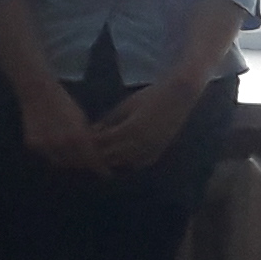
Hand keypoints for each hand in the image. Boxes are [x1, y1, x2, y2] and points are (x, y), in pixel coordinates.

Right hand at [19, 79, 108, 175]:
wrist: (37, 92)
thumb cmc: (64, 103)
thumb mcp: (81, 119)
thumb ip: (88, 137)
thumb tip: (96, 152)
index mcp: (77, 135)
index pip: (91, 159)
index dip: (100, 168)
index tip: (107, 174)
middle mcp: (61, 143)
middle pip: (76, 163)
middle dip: (85, 164)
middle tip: (91, 164)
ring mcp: (45, 145)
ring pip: (61, 162)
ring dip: (70, 161)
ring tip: (76, 157)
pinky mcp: (32, 144)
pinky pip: (47, 155)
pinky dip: (55, 154)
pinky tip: (59, 148)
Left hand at [82, 74, 199, 176]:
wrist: (179, 97)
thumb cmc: (151, 96)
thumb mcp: (127, 105)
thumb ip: (110, 119)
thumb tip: (93, 131)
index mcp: (130, 128)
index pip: (103, 141)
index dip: (91, 142)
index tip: (81, 141)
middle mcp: (140, 142)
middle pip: (111, 155)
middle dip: (98, 153)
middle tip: (86, 152)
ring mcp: (150, 149)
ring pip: (123, 162)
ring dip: (110, 160)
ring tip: (99, 157)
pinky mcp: (158, 152)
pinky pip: (137, 163)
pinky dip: (126, 162)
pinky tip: (119, 159)